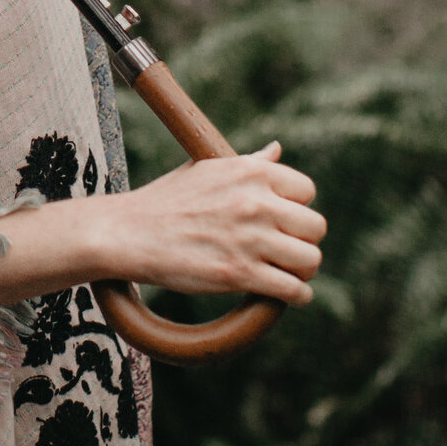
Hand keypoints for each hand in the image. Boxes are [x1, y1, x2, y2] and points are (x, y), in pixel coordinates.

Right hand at [90, 142, 324, 305]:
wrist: (130, 232)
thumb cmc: (166, 200)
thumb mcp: (208, 168)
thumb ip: (249, 163)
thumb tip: (276, 149)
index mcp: (250, 172)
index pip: (306, 191)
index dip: (297, 208)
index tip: (284, 221)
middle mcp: (256, 202)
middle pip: (316, 226)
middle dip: (304, 240)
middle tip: (288, 250)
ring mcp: (249, 238)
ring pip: (310, 259)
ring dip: (303, 270)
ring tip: (289, 273)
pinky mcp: (240, 273)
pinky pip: (292, 288)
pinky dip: (297, 295)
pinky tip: (289, 295)